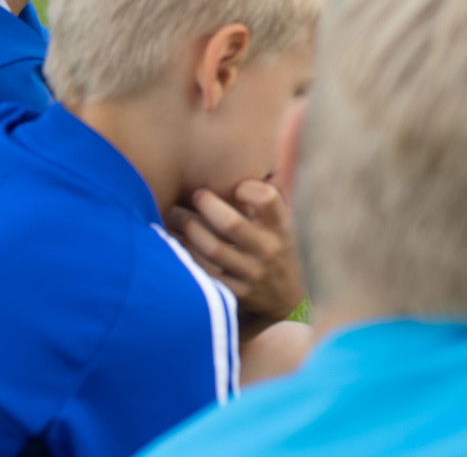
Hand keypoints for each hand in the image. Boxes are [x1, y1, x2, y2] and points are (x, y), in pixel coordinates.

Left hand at [165, 180, 304, 322]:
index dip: (247, 187)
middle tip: (196, 194)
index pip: (268, 199)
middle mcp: (270, 251)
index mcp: (282, 228)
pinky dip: (188, 255)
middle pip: (231, 224)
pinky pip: (205, 273)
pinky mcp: (237, 294)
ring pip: (213, 249)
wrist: (288, 298)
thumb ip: (266, 202)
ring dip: (190, 228)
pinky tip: (179, 242)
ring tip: (179, 215)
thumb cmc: (278, 249)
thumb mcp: (283, 225)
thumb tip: (237, 167)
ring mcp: (253, 274)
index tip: (236, 186)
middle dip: (207, 204)